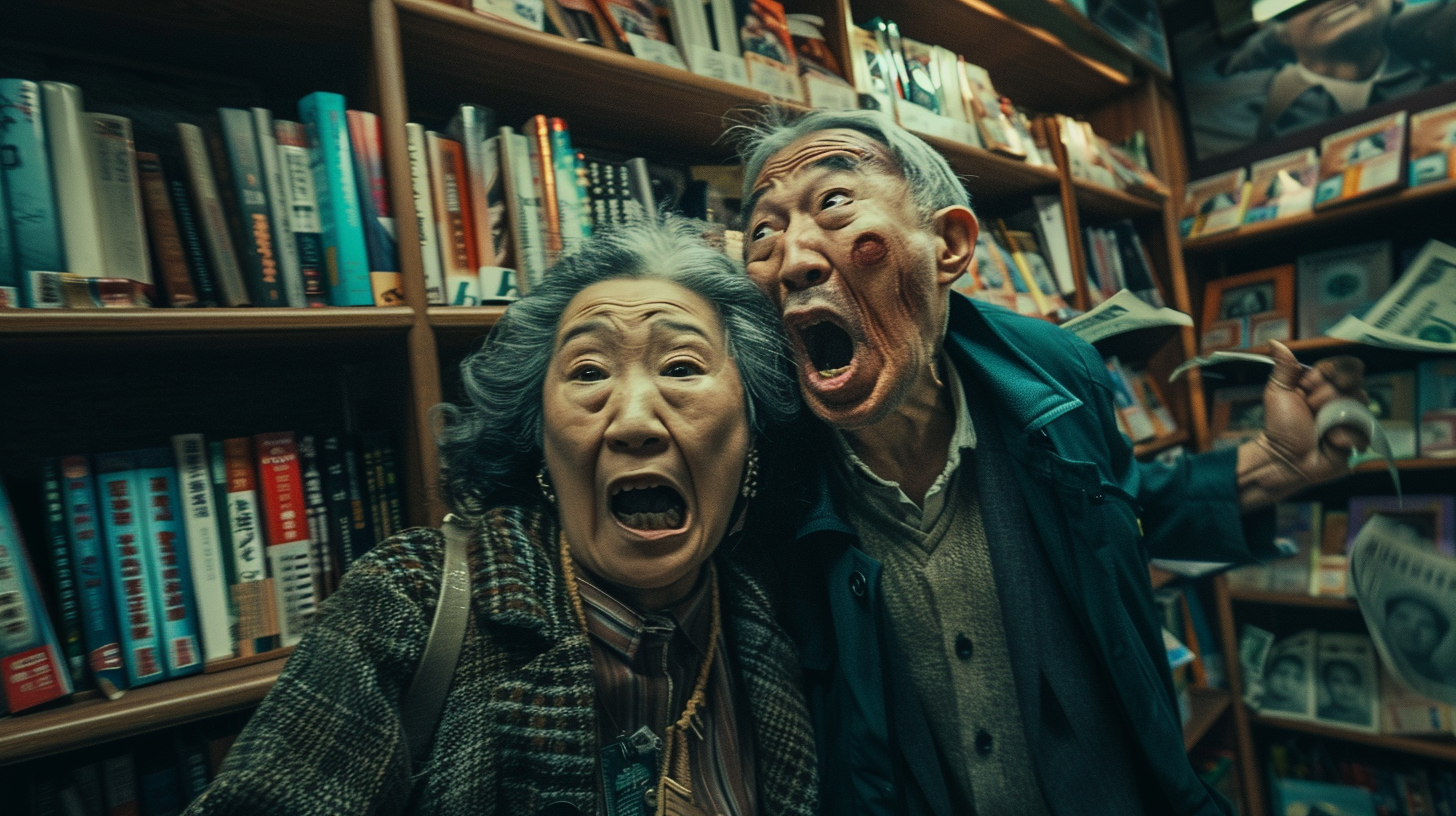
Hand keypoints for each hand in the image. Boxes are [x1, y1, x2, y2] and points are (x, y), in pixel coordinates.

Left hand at [1237, 341, 1367, 508]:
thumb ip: (1284, 367)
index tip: (1307, 386)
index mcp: (1324, 385)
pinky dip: (1342, 436)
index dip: (1328, 375)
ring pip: (1360, 405)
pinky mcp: (1359, 438)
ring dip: (1334, 416)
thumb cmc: (1281, 427)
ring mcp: (1352, 417)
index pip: (1343, 366)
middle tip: (1310, 410)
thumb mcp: (1278, 392)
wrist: (1284, 459)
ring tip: (1318, 427)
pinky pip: (1361, 429)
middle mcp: (1342, 399)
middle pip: (1353, 384)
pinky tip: (1329, 441)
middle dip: (1326, 397)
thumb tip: (1275, 343)